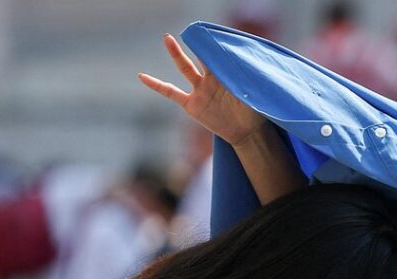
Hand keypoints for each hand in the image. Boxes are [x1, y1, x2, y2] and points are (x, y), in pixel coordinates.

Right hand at [139, 34, 267, 146]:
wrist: (247, 132)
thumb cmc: (255, 111)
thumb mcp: (252, 93)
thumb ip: (244, 80)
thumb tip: (244, 66)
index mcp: (226, 74)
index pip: (217, 55)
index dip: (214, 45)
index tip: (210, 33)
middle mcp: (211, 79)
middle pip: (201, 56)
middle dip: (196, 43)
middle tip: (189, 29)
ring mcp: (200, 90)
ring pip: (185, 68)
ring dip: (177, 54)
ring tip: (167, 38)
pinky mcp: (191, 105)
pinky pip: (170, 93)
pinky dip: (156, 85)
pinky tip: (142, 76)